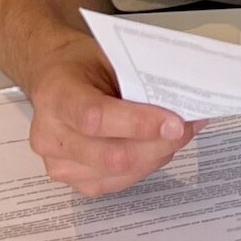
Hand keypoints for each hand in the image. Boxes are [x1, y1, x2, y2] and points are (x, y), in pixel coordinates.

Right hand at [23, 34, 196, 198]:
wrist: (55, 81)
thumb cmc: (82, 67)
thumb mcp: (108, 58)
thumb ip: (137, 81)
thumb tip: (180, 102)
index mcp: (56, 96)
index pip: (96, 117)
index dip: (139, 124)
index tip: (175, 122)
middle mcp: (51, 135)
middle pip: (113, 155)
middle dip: (160, 143)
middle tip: (189, 126)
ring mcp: (60, 163)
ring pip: (121, 173)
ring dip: (158, 155)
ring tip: (180, 134)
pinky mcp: (75, 182)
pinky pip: (120, 181)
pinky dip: (147, 165)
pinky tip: (160, 147)